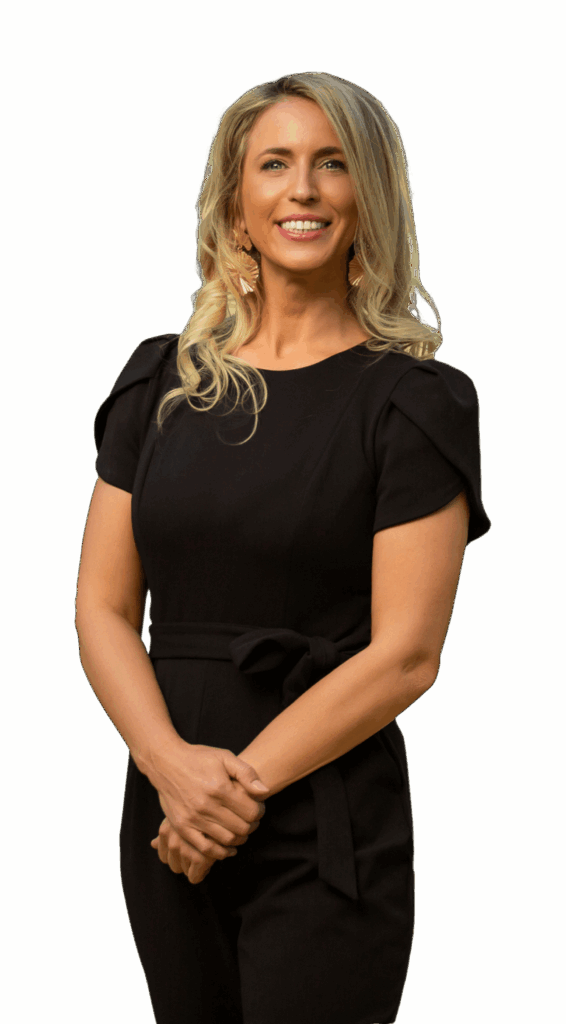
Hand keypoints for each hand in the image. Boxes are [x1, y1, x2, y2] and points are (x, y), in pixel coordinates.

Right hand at [146, 740, 268, 854]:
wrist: (166, 762)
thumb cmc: (198, 758)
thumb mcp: (225, 757)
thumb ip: (247, 773)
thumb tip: (264, 792)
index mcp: (220, 788)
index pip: (251, 812)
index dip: (260, 812)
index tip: (257, 808)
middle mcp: (206, 806)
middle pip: (242, 828)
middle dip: (252, 825)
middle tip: (251, 820)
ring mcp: (193, 819)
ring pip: (227, 840)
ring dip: (240, 839)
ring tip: (241, 830)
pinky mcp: (182, 827)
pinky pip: (205, 849)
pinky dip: (220, 852)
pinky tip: (228, 848)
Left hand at [150, 816, 230, 884]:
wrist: (225, 810)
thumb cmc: (202, 811)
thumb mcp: (182, 816)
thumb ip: (167, 832)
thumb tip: (152, 844)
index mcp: (166, 830)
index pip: (163, 856)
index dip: (177, 855)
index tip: (189, 850)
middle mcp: (172, 840)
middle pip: (174, 865)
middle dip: (185, 862)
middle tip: (199, 853)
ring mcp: (185, 850)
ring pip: (185, 871)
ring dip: (195, 866)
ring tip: (207, 853)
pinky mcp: (200, 858)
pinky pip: (195, 876)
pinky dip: (203, 872)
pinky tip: (212, 861)